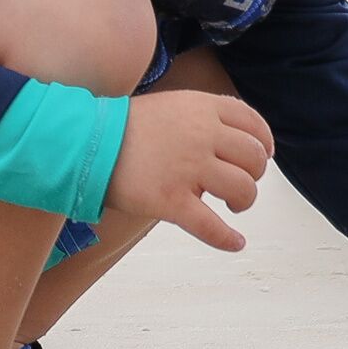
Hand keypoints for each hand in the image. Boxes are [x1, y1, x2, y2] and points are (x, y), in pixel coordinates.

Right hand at [106, 90, 272, 251]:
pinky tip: (235, 243)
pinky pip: (210, 226)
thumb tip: (232, 142)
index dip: (264, 143)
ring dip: (244, 201)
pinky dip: (227, 239)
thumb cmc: (122, 128)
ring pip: (242, 190)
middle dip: (254, 175)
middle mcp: (202, 135)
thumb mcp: (170, 105)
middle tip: (238, 184)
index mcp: (202, 108)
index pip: (253, 123)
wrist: (84, 143)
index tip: (261, 156)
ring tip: (232, 206)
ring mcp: (188, 169)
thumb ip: (201, 118)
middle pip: (253, 158)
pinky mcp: (171, 200)